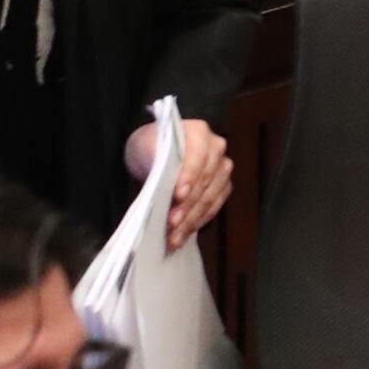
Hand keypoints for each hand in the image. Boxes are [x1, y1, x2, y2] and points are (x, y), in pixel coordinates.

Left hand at [120, 117, 234, 249]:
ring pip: (211, 197)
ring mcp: (222, 168)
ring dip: (192, 219)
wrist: (156, 150)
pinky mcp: (222, 186)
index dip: (189, 176)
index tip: (178, 196)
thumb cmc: (151, 147)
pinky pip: (214, 206)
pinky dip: (198, 221)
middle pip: (206, 180)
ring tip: (174, 236)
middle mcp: (217, 148)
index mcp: (199, 132)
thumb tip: (163, 185)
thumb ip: (156, 161)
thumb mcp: (146, 148)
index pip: (197, 156)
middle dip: (188, 205)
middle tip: (172, 223)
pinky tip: (184, 233)